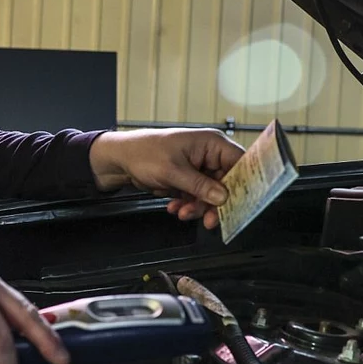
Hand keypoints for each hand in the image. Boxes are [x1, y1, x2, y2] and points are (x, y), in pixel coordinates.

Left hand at [89, 128, 244, 229]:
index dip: (241, 184)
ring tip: (182, 212)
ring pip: (211, 194)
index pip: (240, 163)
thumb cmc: (144, 153)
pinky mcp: (189, 179)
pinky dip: (188, 205)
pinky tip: (175, 207)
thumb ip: (199, 186)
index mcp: (211, 143)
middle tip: (208, 220)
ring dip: (198, 207)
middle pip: (226, 183)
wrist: (121, 160)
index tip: (237, 204)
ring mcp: (199, 168)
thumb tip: (223, 197)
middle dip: (214, 203)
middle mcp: (209, 154)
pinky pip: (197, 196)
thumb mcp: (173, 171)